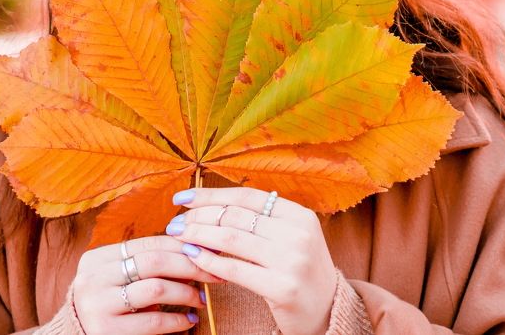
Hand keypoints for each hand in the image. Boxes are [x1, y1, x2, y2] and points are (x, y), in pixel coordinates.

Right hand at [71, 235, 217, 334]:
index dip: (181, 246)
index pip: (148, 244)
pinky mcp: (106, 331)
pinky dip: (177, 321)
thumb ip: (143, 264)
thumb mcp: (116, 278)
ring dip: (186, 293)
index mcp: (97, 258)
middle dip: (189, 266)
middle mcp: (94, 279)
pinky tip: (189, 320)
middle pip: (154, 262)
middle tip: (212, 272)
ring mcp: (98, 305)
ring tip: (201, 298)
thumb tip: (192, 248)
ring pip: (156, 289)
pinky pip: (153, 322)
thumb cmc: (107, 303)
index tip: (205, 250)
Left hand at [167, 187, 337, 334]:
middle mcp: (298, 234)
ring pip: (232, 239)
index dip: (211, 194)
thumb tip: (211, 204)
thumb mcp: (291, 237)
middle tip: (175, 222)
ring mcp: (292, 261)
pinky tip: (192, 257)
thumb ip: (261, 220)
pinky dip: (208, 261)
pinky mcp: (283, 288)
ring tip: (178, 236)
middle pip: (236, 216)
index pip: (247, 197)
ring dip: (199, 235)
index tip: (183, 199)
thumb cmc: (300, 271)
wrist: (329, 311)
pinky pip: (235, 269)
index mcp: (300, 215)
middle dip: (199, 216)